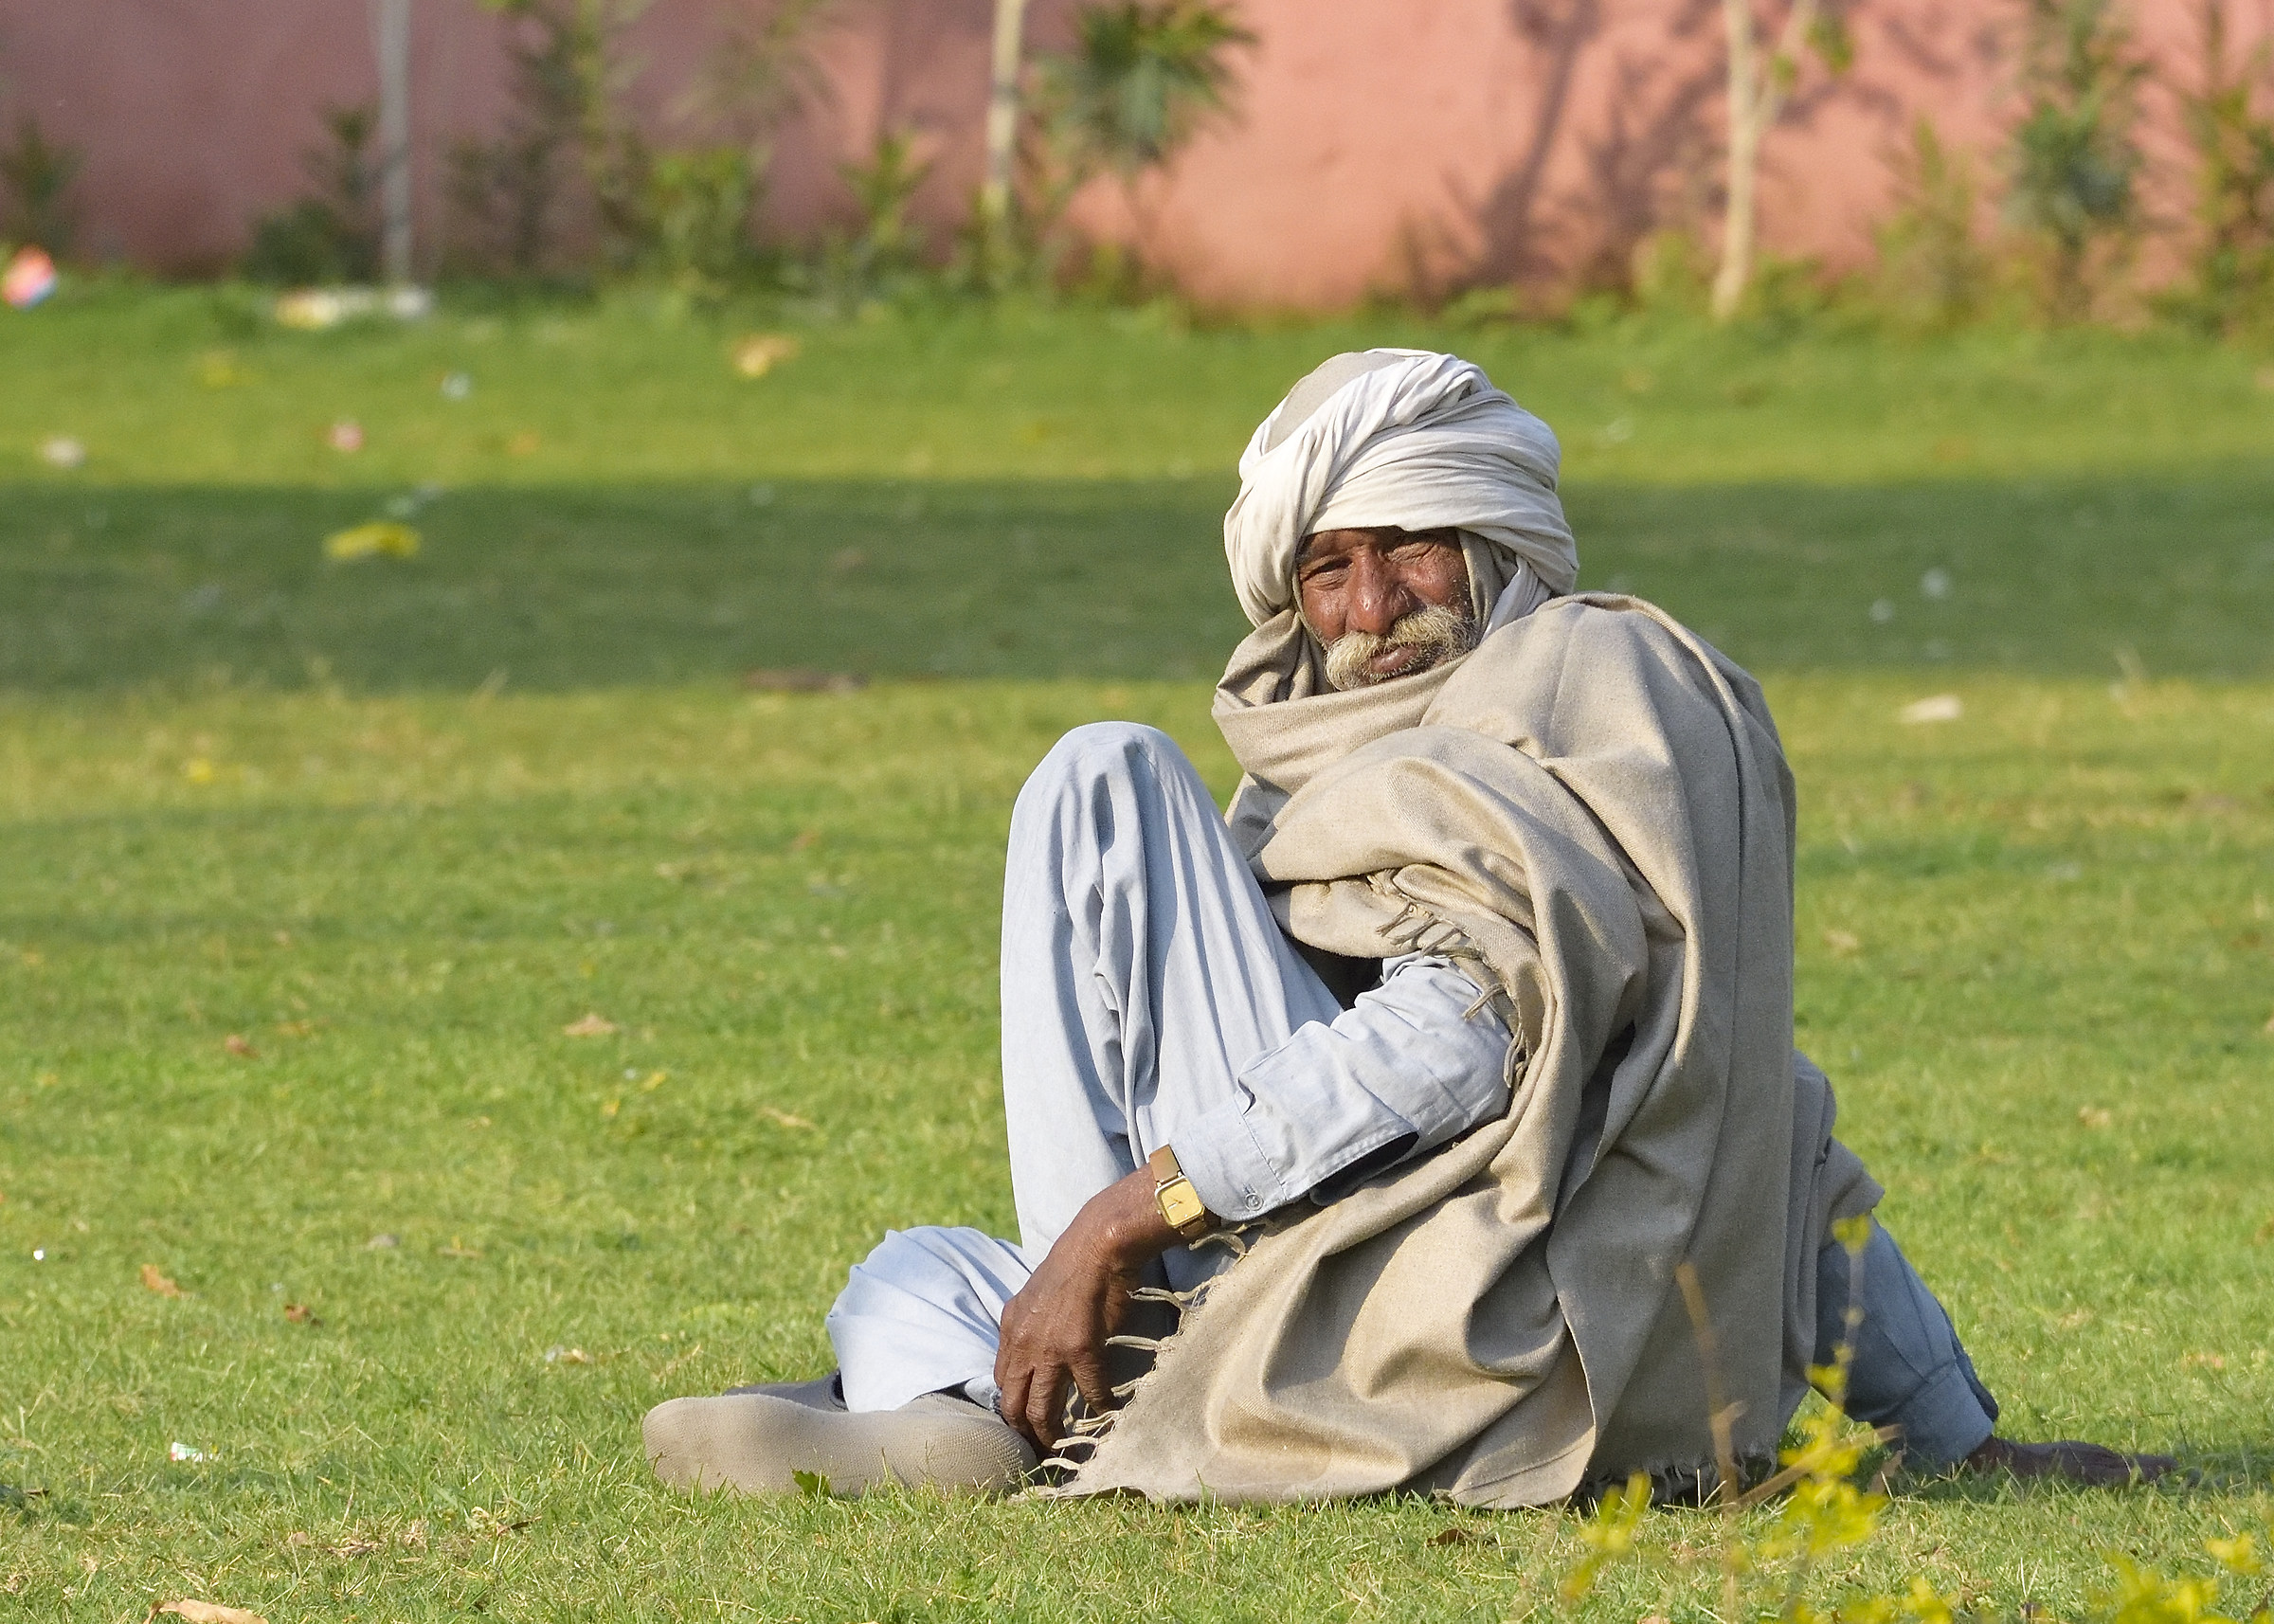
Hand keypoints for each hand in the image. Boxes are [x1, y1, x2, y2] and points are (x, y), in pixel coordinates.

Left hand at [993, 1165, 1179, 1449]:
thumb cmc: (1073, 1266)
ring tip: (1061, 1451)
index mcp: (1010, 1328)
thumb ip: (1029, 1326)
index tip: (1024, 1424)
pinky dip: (1098, 1409)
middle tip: (1038, 1451)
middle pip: (1013, 1405)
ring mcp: (1048, 1349)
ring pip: (1042, 1409)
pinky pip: (1088, 1393)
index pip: (1001, 1382)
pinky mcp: (1079, 1351)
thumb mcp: (1035, 1296)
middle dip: (1023, 1433)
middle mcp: (1022, 1343)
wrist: (1096, 1245)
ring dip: (1051, 1435)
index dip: (1011, 1408)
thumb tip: (1036, 1352)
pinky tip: (1107, 1416)